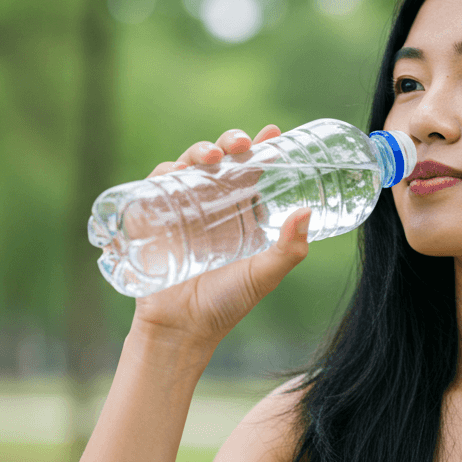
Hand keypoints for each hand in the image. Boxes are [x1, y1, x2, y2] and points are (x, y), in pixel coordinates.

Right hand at [131, 124, 311, 348]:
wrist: (182, 329)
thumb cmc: (226, 304)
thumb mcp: (264, 276)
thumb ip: (289, 250)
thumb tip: (307, 213)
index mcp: (241, 213)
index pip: (252, 170)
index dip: (262, 148)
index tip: (274, 133)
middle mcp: (212, 206)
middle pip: (221, 159)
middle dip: (231, 142)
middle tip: (242, 144)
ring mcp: (181, 209)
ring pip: (189, 165)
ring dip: (199, 150)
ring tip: (213, 155)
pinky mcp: (153, 218)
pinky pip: (155, 184)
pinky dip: (164, 171)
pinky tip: (176, 171)